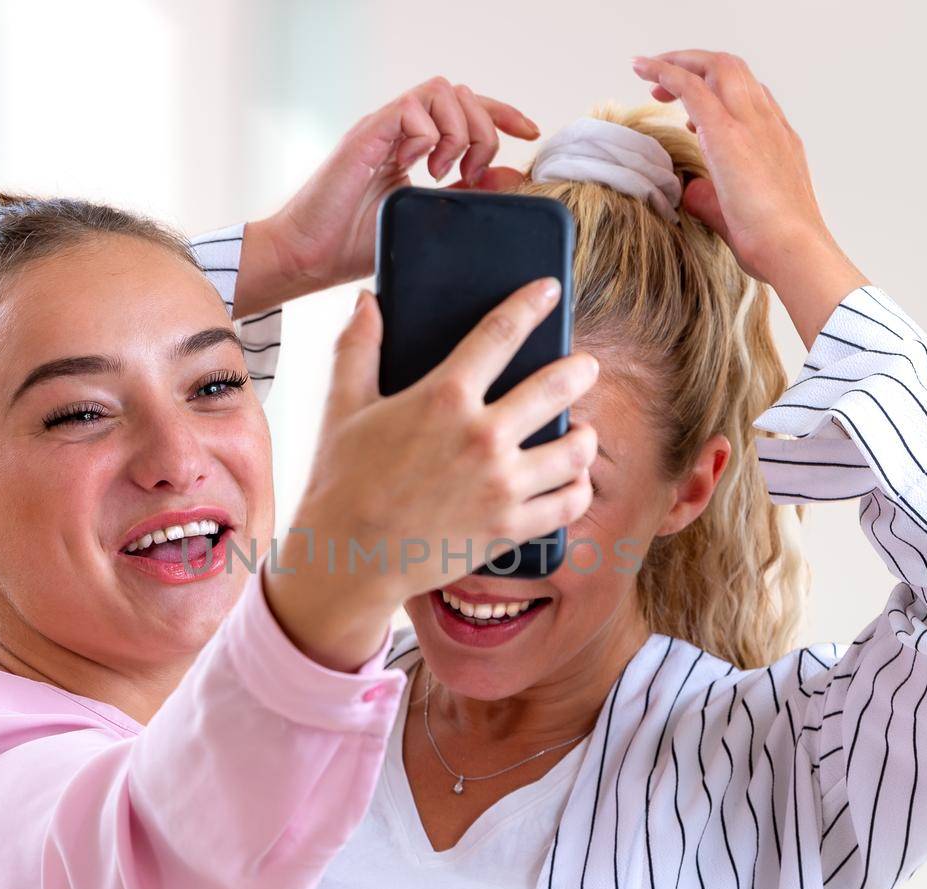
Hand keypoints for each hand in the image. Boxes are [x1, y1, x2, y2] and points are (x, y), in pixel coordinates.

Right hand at [234, 78, 536, 316]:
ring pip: (441, 90)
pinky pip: (412, 109)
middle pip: (460, 92)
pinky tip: (416, 169)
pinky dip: (427, 137)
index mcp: (412, 143)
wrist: (306, 259)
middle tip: (471, 172)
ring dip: (457, 131)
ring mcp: (381, 128)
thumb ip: (465, 197)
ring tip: (446, 172)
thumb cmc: (353, 246)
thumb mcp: (427, 219)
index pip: (466, 109)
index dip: (503, 113)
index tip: (531, 133)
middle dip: (483, 129)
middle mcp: (398, 129)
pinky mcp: (366, 134)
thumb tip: (511, 177)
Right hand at [263, 279, 598, 670]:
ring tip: (580, 430)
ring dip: (585, 434)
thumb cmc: (342, 481)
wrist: (348, 558)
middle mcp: (482, 437)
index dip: (532, 304)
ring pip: (575, 449)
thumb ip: (358, 348)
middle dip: (579, 369)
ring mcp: (502, 485)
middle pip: (557, 386)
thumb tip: (367, 301)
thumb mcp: (343, 407)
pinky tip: (572, 479)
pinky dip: (577, 488)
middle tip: (584, 367)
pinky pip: (568, 503)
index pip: (502, 332)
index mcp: (443, 397)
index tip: (550, 291)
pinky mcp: (510, 527)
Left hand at [630, 50, 866, 343]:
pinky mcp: (728, 134)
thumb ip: (711, 198)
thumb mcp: (737, 214)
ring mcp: (752, 123)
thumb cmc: (775, 245)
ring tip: (650, 73)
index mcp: (778, 140)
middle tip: (663, 84)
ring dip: (680, 63)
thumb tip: (690, 190)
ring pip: (717, 68)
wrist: (794, 250)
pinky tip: (645, 70)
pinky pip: (693, 87)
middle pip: (733, 70)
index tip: (690, 108)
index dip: (719, 91)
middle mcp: (768, 123)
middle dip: (695, 66)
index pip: (751, 97)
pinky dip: (667, 71)